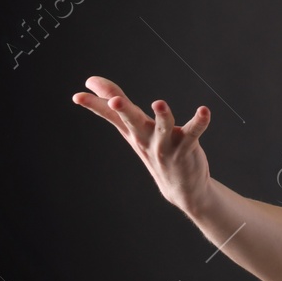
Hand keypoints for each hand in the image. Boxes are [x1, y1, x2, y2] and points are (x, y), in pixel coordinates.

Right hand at [73, 76, 211, 212]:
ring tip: (159, 103)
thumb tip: (104, 92)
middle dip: (123, 110)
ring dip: (162, 115)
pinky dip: (200, 122)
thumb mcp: (136, 132)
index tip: (77, 95)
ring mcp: (165, 145)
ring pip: (162, 127)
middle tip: (114, 101)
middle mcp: (145, 139)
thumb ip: (123, 110)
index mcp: (132, 132)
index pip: (111, 115)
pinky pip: (193, 133)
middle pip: (131, 121)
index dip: (95, 104)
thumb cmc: (157, 151)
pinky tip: (204, 111)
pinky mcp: (186, 148)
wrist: (183, 188)